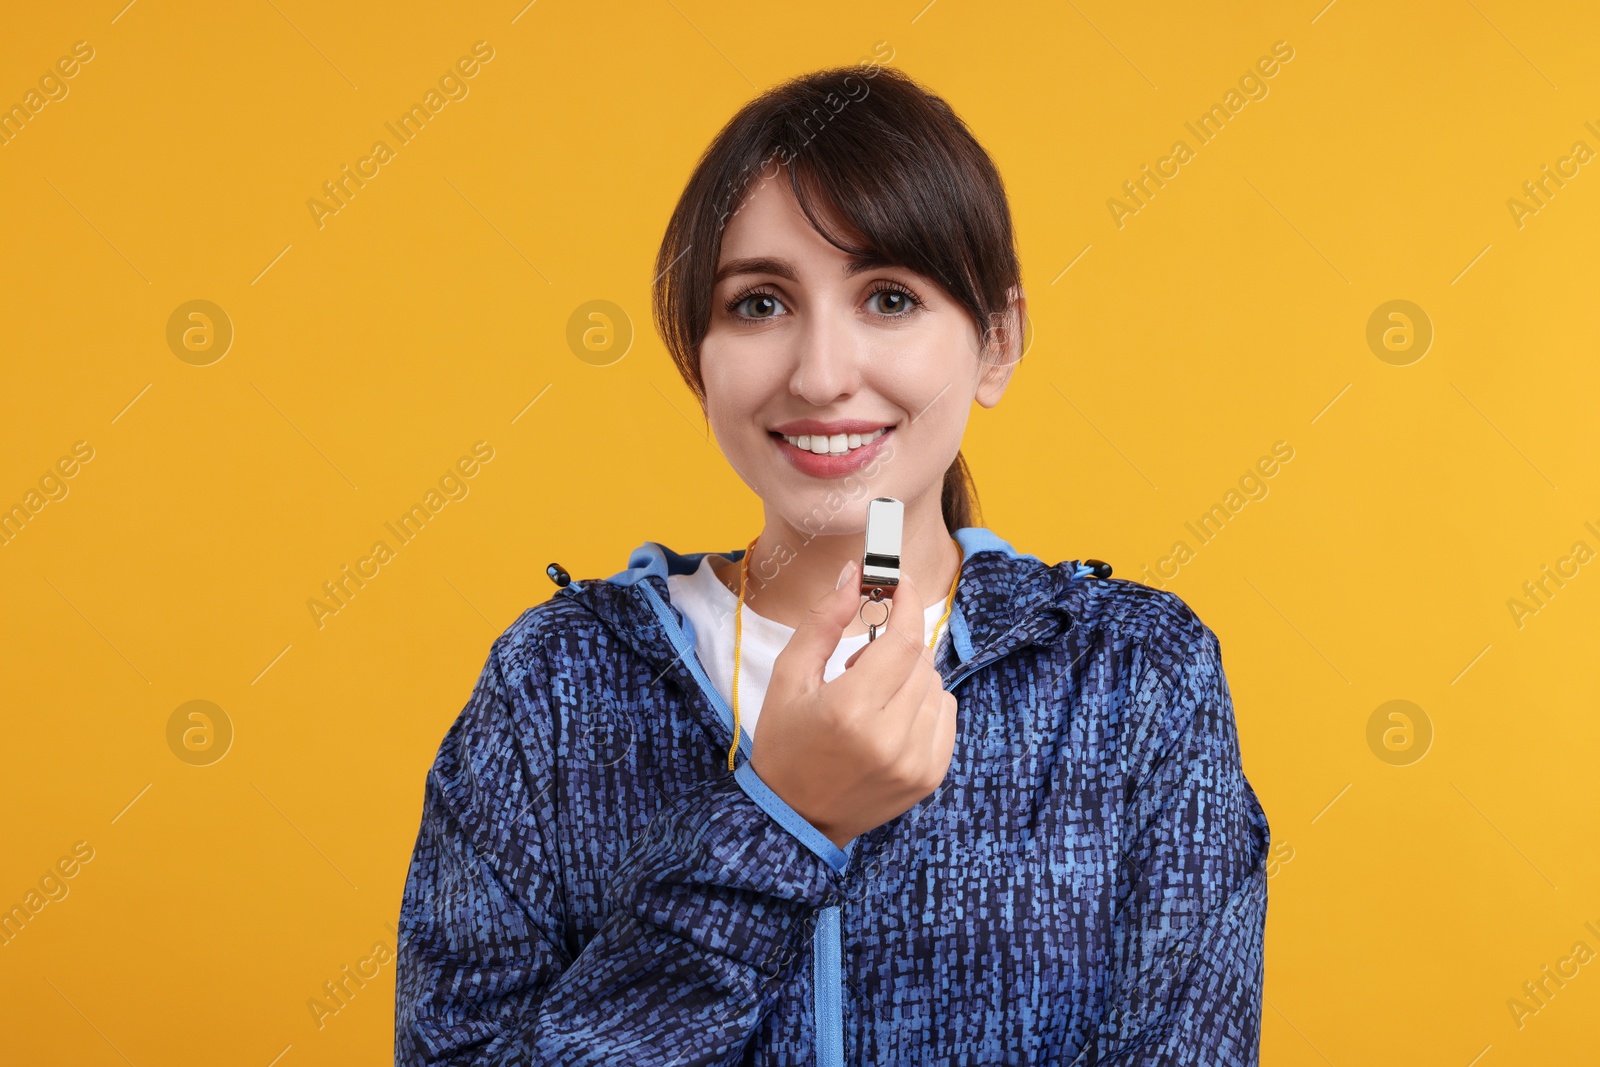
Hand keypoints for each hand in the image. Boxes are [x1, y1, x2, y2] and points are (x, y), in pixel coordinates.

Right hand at [748, 559, 958, 849]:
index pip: (903, 641)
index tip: (902, 586)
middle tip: (860, 663)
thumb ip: (824, 622)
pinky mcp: (931, 777)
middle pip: (920, 660)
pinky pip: (946, 714)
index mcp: (850, 711)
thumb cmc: (786, 745)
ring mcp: (916, 762)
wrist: (796, 818)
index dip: (907, 605)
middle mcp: (890, 738)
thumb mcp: (789, 678)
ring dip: (910, 676)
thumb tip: (854, 575)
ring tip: (873, 696)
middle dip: (897, 646)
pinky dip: (925, 703)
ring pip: (936, 685)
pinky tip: (892, 717)